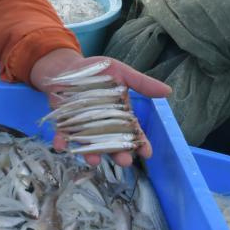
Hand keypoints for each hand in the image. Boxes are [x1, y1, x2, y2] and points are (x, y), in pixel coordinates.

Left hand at [29, 48, 171, 167]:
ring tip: (95, 161)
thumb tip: (168, 91)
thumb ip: (142, 84)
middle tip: (124, 162)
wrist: (67, 67)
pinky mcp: (64, 125)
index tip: (146, 153)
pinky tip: (61, 146)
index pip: (132, 134)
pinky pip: (63, 137)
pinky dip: (61, 142)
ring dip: (91, 154)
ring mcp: (83, 128)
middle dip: (118, 155)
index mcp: (119, 116)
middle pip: (113, 144)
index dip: (140, 144)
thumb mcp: (121, 73)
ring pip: (90, 146)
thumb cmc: (97, 71)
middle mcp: (103, 126)